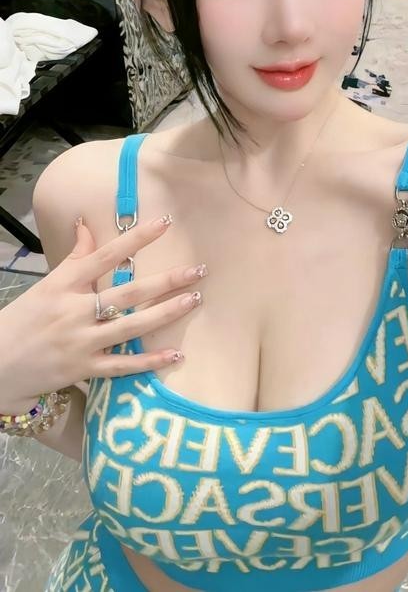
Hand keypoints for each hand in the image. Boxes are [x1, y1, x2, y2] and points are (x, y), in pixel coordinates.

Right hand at [0, 215, 207, 413]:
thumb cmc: (25, 320)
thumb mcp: (47, 284)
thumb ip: (74, 258)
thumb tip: (85, 224)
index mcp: (65, 284)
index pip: (106, 256)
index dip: (136, 239)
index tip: (164, 222)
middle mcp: (76, 311)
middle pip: (128, 292)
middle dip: (166, 281)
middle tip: (198, 270)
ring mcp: (81, 342)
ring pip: (131, 326)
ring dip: (166, 313)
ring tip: (194, 300)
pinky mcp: (84, 369)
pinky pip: (123, 365)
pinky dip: (149, 360)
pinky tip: (175, 353)